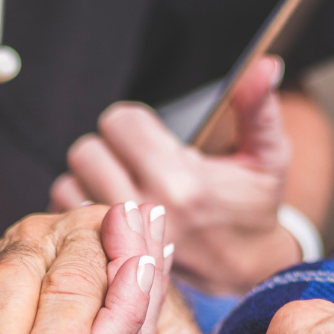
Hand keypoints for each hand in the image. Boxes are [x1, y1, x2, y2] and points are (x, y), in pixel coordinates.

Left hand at [50, 57, 301, 295]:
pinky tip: (110, 206)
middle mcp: (145, 211)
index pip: (120, 122)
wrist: (246, 269)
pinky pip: (67, 215)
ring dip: (90, 178)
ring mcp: (121, 238)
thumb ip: (258, 107)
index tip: (153, 139)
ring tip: (124, 183)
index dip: (134, 123)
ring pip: (69, 183)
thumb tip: (266, 64)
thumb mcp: (267, 156)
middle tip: (135, 160)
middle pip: (88, 151)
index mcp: (180, 182)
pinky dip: (79, 205)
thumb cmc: (252, 207)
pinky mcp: (107, 255)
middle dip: (109, 148)